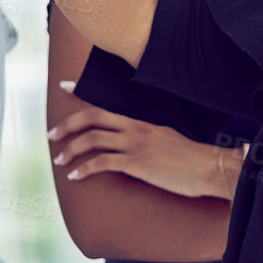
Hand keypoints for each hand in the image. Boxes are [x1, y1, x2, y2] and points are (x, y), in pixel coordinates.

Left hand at [49, 84, 241, 200]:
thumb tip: (132, 145)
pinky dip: (84, 168)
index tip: (65, 86)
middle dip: (67, 125)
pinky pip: (102, 163)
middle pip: (92, 118)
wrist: (210, 168)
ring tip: (61, 161)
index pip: (106, 105)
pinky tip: (76, 176)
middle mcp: (136, 129)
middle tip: (52, 136)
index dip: (81, 96)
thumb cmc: (192, 159)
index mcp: (141, 122)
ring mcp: (136, 145)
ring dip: (71, 149)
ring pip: (93, 139)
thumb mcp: (167, 140)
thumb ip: (147, 138)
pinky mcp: (137, 163)